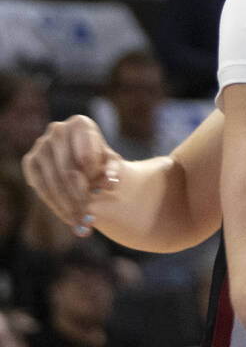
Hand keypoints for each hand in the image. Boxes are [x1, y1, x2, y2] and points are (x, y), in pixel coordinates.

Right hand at [21, 115, 121, 236]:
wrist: (85, 161)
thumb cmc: (102, 161)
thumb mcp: (112, 164)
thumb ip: (114, 172)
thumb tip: (111, 184)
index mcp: (80, 124)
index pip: (85, 156)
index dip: (93, 176)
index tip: (102, 191)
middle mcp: (57, 130)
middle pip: (67, 171)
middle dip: (78, 198)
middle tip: (89, 218)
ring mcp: (41, 145)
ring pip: (53, 182)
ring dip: (67, 206)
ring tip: (81, 223)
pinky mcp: (30, 161)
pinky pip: (41, 187)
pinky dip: (55, 205)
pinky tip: (69, 218)